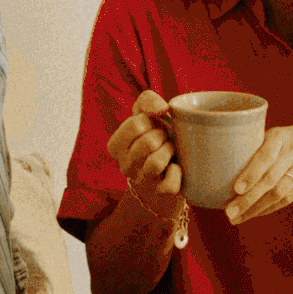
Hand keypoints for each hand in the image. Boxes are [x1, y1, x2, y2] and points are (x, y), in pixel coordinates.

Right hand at [106, 88, 184, 203]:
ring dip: (169, 151)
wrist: (172, 161)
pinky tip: (175, 167)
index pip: (135, 124)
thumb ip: (147, 101)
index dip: (152, 121)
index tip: (153, 126)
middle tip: (163, 139)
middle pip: (147, 142)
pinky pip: (169, 183)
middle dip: (162, 136)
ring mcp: (140, 181)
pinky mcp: (158, 193)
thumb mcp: (147, 112)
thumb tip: (161, 109)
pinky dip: (177, 172)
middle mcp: (123, 165)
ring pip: (156, 162)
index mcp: (115, 145)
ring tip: (169, 150)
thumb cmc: (157, 133)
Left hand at [222, 124, 292, 225]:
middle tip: (229, 212)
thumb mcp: (278, 136)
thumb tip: (222, 167)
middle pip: (270, 179)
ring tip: (237, 217)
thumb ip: (257, 148)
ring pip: (278, 193)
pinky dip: (268, 209)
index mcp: (281, 136)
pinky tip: (253, 214)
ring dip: (256, 208)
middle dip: (248, 198)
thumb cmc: (291, 142)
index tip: (236, 188)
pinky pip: (286, 200)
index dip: (251, 173)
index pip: (265, 156)